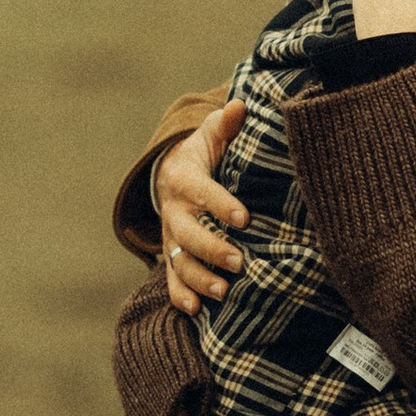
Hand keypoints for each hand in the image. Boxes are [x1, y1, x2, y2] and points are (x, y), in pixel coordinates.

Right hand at [156, 102, 248, 311]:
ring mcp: (171, 236)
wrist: (173, 173)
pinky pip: (172, 278)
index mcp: (184, 178)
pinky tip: (196, 310)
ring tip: (223, 292)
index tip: (244, 218)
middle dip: (212, 249)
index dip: (220, 204)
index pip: (202, 191)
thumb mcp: (212, 135)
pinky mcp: (172, 254)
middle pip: (188, 233)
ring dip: (199, 278)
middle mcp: (173, 210)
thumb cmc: (204, 153)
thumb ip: (226, 124)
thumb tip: (241, 105)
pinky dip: (181, 295)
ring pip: (180, 260)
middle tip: (239, 261)